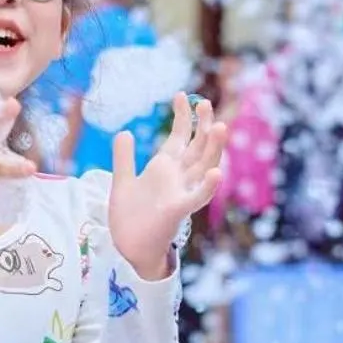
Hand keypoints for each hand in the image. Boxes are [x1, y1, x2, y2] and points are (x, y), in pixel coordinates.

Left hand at [108, 93, 226, 279]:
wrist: (128, 248)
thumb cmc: (129, 218)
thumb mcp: (123, 181)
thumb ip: (124, 158)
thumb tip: (125, 132)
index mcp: (164, 169)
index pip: (179, 137)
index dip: (183, 117)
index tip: (182, 94)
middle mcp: (177, 178)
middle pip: (196, 147)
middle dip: (202, 125)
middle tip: (205, 103)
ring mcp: (180, 193)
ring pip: (202, 167)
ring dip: (212, 148)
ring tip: (220, 126)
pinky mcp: (177, 211)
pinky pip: (196, 197)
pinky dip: (207, 186)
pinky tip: (215, 172)